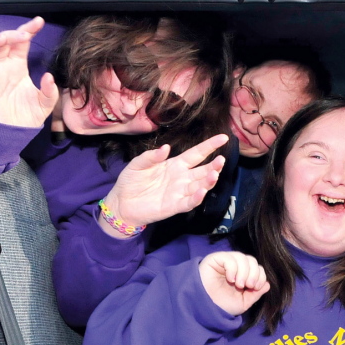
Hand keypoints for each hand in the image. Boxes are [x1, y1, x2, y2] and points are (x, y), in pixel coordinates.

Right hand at [0, 16, 59, 127]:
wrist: (12, 133)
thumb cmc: (26, 115)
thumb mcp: (45, 103)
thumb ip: (50, 91)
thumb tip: (49, 77)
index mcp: (17, 64)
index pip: (21, 42)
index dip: (28, 30)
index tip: (38, 21)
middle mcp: (2, 65)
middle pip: (3, 41)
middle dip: (12, 34)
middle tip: (24, 34)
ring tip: (5, 38)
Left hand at [99, 134, 229, 236]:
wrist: (121, 203)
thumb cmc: (131, 181)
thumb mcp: (138, 164)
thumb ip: (151, 156)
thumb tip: (166, 148)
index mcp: (175, 164)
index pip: (196, 154)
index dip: (209, 146)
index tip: (223, 138)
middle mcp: (182, 178)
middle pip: (203, 170)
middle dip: (214, 165)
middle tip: (221, 159)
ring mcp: (180, 192)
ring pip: (200, 186)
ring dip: (208, 181)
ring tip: (214, 174)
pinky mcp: (175, 206)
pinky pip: (189, 202)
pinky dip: (197, 197)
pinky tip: (202, 191)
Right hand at [199, 251, 269, 315]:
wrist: (206, 309)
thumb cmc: (222, 306)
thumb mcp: (243, 302)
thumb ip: (256, 293)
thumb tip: (267, 284)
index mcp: (243, 276)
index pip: (257, 268)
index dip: (260, 276)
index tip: (254, 287)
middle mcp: (235, 267)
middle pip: (252, 260)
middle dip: (254, 273)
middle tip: (248, 286)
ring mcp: (225, 262)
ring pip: (242, 257)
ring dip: (244, 272)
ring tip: (239, 285)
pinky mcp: (215, 259)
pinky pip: (229, 258)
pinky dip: (233, 268)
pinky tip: (230, 279)